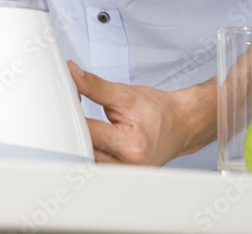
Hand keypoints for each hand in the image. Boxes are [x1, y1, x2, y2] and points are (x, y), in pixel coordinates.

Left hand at [67, 61, 194, 165]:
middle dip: (75, 129)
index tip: (71, 102)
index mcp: (129, 144)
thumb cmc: (157, 110)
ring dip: (81, 142)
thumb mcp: (125, 94)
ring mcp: (125, 176)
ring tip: (86, 124)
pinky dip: (91, 151)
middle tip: (74, 112)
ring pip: (87, 161)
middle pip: (84, 150)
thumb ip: (95, 86)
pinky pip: (97, 166)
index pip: (87, 131)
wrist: (180, 124)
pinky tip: (92, 137)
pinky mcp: (122, 177)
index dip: (74, 114)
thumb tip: (72, 74)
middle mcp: (127, 166)